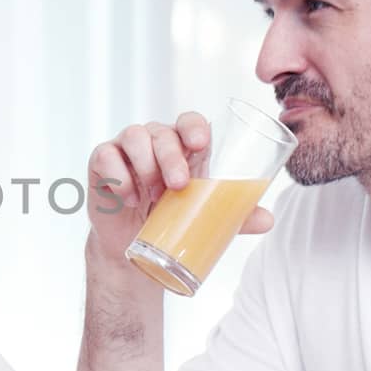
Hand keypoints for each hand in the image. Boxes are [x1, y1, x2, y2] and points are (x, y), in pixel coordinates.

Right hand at [85, 113, 273, 260]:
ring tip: (151, 193)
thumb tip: (268, 219)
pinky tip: (128, 196)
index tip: (200, 144)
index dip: (194, 127)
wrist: (133, 249)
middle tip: (179, 185)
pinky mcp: (101, 164)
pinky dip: (118, 174)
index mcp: (182, 147)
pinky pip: (105, 155)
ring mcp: (125, 150)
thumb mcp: (204, 217)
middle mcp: (154, 141)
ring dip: (145, 163)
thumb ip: (235, 215)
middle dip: (171, 155)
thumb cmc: (172, 221)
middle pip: (162, 131)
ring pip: (134, 136)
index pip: (188, 122)